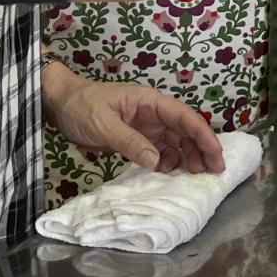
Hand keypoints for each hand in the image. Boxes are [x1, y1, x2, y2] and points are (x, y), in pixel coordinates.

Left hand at [49, 72, 225, 174]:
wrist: (60, 106)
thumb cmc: (82, 107)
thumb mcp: (104, 124)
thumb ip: (131, 142)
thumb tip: (157, 162)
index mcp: (150, 102)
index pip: (184, 116)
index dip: (202, 134)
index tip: (216, 153)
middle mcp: (153, 114)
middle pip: (185, 130)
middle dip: (201, 149)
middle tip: (214, 171)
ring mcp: (146, 127)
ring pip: (175, 142)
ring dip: (187, 157)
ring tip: (194, 175)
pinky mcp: (137, 139)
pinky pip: (159, 151)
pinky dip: (167, 162)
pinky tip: (167, 172)